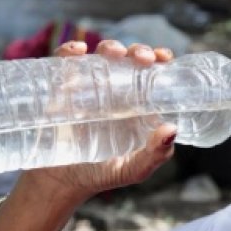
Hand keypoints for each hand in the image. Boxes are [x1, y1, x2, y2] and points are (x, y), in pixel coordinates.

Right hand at [20, 40, 177, 200]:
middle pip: (129, 59)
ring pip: (101, 56)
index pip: (152, 73)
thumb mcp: (134, 169)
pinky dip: (70, 51)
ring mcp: (88, 87)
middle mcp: (115, 90)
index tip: (163, 58)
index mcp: (137, 103)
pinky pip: (65, 63)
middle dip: (138, 51)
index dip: (159, 59)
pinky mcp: (61, 89)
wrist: (60, 183)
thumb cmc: (101, 174)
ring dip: (110, 47)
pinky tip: (77, 52)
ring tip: (114, 54)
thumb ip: (156, 154)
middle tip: (142, 59)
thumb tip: (171, 129)